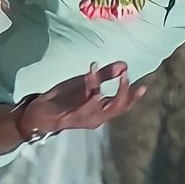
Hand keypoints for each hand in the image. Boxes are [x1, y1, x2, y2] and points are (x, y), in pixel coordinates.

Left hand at [20, 61, 147, 134]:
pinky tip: (91, 72)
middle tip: (126, 75)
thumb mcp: (86, 83)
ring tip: (111, 71)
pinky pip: (83, 103)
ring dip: (106, 88)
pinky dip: (90, 87)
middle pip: (116, 109)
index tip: (144, 86)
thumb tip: (124, 65)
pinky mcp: (71, 117)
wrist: (40, 112)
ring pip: (102, 107)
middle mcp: (95, 118)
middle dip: (124, 93)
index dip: (133, 97)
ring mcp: (83, 119)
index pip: (122, 106)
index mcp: (101, 110)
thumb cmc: (65, 99)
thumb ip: (105, 75)